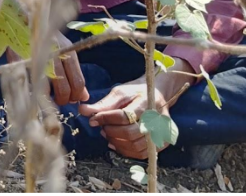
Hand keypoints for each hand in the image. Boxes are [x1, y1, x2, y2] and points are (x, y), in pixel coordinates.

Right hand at [0, 30, 85, 104]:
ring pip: (47, 88)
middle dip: (63, 100)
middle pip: (64, 87)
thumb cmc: (46, 39)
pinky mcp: (22, 58)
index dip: (76, 95)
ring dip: (49, 99)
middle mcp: (55, 54)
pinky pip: (30, 81)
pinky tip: (35, 92)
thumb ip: (74, 74)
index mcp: (68, 52)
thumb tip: (84, 97)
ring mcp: (38, 56)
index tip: (71, 99)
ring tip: (47, 99)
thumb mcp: (64, 53)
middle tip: (59, 101)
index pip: (78, 81)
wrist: (25, 18)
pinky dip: (34, 91)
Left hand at [78, 57, 193, 159]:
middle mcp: (158, 120)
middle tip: (102, 128)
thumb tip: (82, 110)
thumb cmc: (137, 93)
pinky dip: (125, 151)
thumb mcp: (120, 92)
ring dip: (116, 142)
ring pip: (135, 146)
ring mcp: (162, 133)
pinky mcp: (162, 143)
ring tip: (108, 134)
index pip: (124, 116)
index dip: (106, 119)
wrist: (157, 95)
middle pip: (130, 133)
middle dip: (111, 132)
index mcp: (148, 103)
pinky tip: (116, 142)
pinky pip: (141, 153)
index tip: (93, 119)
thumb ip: (103, 104)